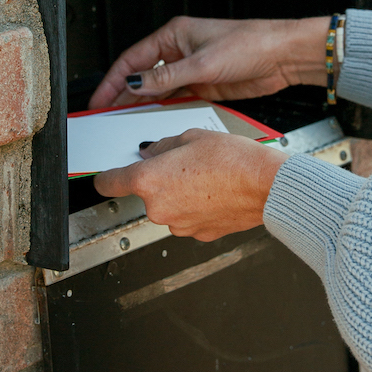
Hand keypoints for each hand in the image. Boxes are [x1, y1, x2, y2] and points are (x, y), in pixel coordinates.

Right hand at [87, 14, 329, 109]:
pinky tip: (153, 121)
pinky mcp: (204, 85)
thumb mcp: (203, 63)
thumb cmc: (250, 44)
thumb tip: (135, 85)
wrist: (283, 56)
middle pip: (142, 75)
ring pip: (158, 90)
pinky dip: (163, 110)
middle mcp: (180, 51)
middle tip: (105, 115)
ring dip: (142, 105)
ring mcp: (191, 69)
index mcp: (174, 35)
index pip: (133, 60)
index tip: (99, 99)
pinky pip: (176, 99)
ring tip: (123, 122)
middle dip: (123, 95)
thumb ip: (166, 77)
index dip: (113, 81)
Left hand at [93, 130, 283, 241]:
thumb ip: (162, 146)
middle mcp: (159, 208)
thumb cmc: (234, 160)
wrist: (265, 186)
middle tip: (184, 165)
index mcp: (149, 181)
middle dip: (160, 181)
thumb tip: (151, 152)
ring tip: (206, 178)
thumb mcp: (191, 137)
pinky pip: (188, 218)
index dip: (105, 179)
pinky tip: (214, 192)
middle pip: (146, 194)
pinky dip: (196, 207)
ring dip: (179, 195)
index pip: (108, 183)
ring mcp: (178, 225)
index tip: (105, 178)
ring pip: (168, 207)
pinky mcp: (198, 235)